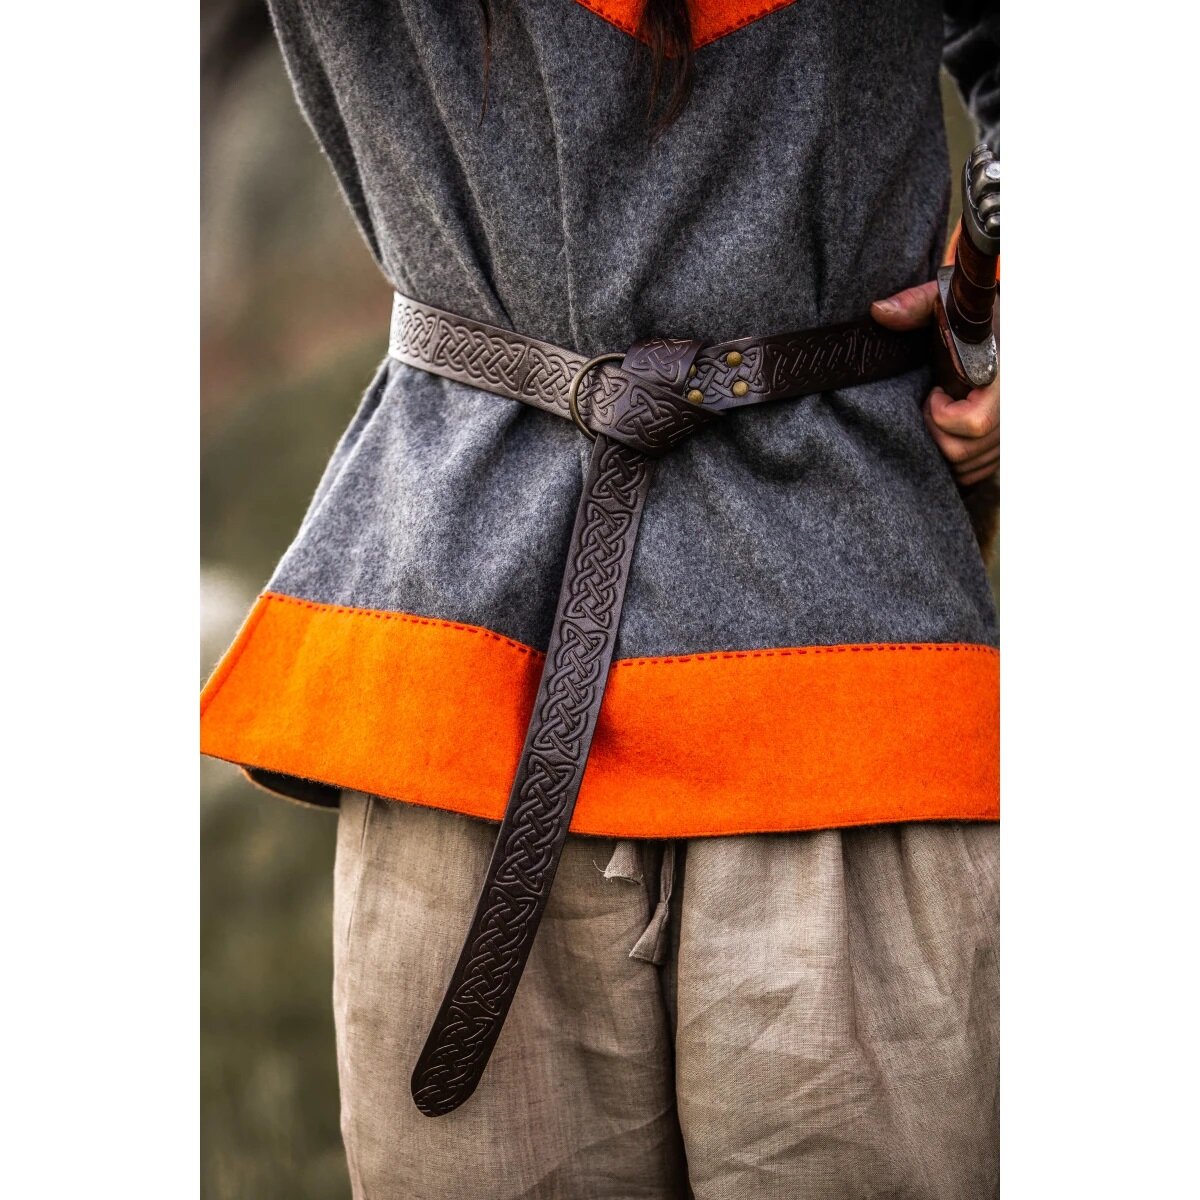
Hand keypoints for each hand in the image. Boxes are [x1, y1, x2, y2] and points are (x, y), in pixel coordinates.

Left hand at [870, 281, 998, 485]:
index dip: (942, 415)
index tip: (934, 392)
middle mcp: (1017, 409)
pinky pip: (978, 472)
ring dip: (945, 446)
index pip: (974, 423)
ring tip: (943, 413)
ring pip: (970, 467)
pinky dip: (958, 460)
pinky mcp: (1008, 444)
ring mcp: (1014, 431)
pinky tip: (950, 430)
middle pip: (965, 452)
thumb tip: (878, 312)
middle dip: (936, 432)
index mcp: (1006, 377)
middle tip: (932, 402)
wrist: (1004, 323)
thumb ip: (914, 305)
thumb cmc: (972, 313)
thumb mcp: (946, 301)